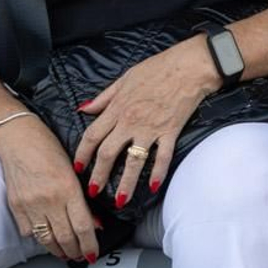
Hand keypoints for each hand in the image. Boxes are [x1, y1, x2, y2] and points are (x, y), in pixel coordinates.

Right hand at [0, 116, 98, 263]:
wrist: (18, 138)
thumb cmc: (48, 147)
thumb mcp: (74, 169)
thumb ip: (83, 198)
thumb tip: (94, 223)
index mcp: (68, 189)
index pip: (83, 227)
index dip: (89, 245)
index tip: (93, 253)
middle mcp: (49, 201)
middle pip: (65, 238)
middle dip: (76, 252)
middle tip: (81, 256)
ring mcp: (30, 206)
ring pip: (46, 240)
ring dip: (58, 251)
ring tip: (66, 254)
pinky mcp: (16, 207)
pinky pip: (29, 232)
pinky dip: (39, 239)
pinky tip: (47, 239)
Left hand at [74, 39, 219, 209]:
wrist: (189, 66)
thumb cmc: (158, 68)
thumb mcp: (125, 78)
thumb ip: (104, 97)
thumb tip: (84, 109)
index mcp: (118, 107)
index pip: (92, 135)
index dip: (82, 154)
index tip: (78, 167)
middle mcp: (131, 121)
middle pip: (108, 153)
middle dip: (98, 175)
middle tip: (93, 191)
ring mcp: (151, 128)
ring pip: (133, 161)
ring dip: (125, 183)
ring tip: (120, 201)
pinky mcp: (170, 131)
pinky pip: (162, 157)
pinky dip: (158, 173)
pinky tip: (153, 187)